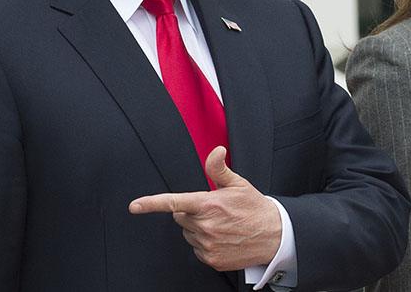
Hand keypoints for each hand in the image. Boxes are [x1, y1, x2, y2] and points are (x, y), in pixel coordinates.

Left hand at [128, 146, 281, 270]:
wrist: (275, 236)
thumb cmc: (255, 209)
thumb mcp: (238, 184)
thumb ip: (219, 168)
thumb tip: (216, 151)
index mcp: (208, 205)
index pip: (173, 203)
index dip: (151, 203)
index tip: (135, 206)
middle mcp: (206, 226)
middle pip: (179, 217)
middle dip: (190, 212)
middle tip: (212, 211)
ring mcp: (208, 244)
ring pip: (188, 233)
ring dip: (198, 228)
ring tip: (220, 225)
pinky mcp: (212, 259)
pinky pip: (197, 249)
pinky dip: (205, 243)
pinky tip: (222, 238)